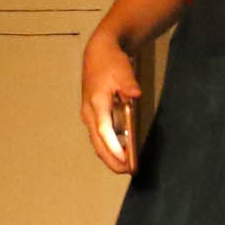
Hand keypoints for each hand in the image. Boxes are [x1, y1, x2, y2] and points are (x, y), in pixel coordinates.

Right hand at [80, 35, 139, 174]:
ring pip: (98, 141)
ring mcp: (90, 115)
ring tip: (126, 167)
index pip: (104, 130)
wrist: (99, 53)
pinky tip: (122, 154)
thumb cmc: (111, 63)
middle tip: (127, 171)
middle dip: (112, 158)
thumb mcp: (123, 71)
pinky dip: (109, 146)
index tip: (125, 160)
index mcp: (96, 103)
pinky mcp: (94, 115)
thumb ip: (129, 85)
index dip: (114, 147)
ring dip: (110, 155)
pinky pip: (100, 135)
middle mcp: (90, 112)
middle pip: (98, 141)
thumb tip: (135, 94)